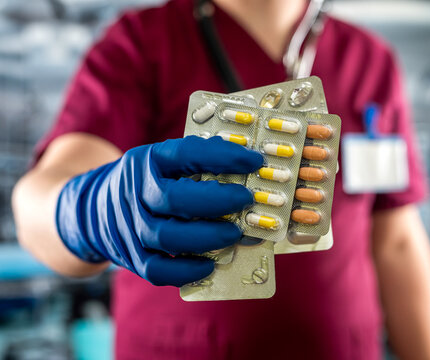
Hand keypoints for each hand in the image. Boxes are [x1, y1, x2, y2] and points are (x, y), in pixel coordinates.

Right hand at [55, 136, 262, 285]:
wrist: (91, 209)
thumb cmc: (144, 183)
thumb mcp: (161, 160)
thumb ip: (195, 161)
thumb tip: (245, 166)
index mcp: (148, 160)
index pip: (186, 153)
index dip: (223, 156)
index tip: (253, 161)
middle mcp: (136, 192)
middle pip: (176, 199)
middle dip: (218, 201)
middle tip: (246, 200)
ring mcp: (131, 227)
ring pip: (169, 237)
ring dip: (208, 237)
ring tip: (235, 234)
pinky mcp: (131, 256)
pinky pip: (159, 270)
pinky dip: (187, 271)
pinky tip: (211, 265)